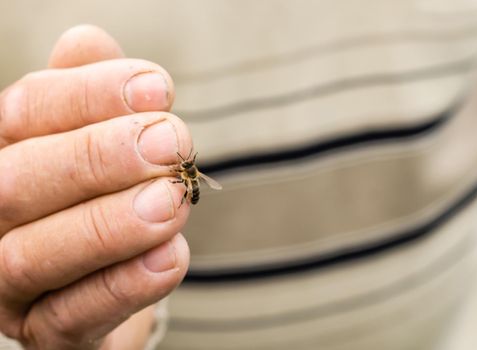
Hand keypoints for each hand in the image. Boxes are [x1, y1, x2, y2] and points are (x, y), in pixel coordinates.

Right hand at [0, 25, 190, 348]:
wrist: (116, 270)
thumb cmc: (107, 190)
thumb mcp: (99, 135)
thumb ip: (89, 92)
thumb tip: (87, 41)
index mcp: (4, 154)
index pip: (24, 113)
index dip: (89, 95)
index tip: (159, 89)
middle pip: (16, 183)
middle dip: (97, 157)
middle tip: (170, 141)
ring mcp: (12, 284)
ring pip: (33, 255)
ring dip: (109, 224)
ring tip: (172, 201)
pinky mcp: (48, 333)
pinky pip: (72, 317)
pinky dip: (123, 286)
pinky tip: (171, 257)